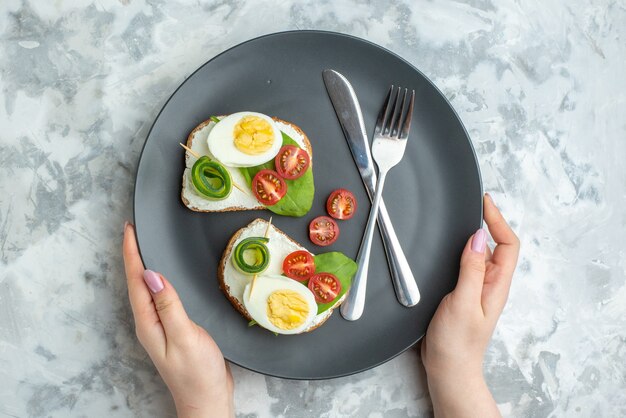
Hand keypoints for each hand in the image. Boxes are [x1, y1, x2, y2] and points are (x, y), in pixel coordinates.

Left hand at [123, 223, 233, 417]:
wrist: (207, 399)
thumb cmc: (197, 373)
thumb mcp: (185, 336)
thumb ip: (169, 306)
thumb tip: (153, 275)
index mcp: (148, 323)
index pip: (136, 281)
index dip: (131, 254)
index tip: (129, 230)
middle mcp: (149, 323)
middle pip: (136, 283)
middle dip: (132, 256)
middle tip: (132, 231)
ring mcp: (159, 327)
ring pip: (147, 289)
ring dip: (142, 267)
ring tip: (142, 246)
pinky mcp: (172, 328)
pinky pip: (160, 298)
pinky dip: (158, 281)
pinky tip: (163, 277)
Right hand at [421, 194, 519, 417]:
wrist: (448, 367)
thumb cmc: (457, 343)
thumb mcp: (463, 302)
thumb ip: (470, 269)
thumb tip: (476, 237)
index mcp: (496, 284)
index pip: (507, 244)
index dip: (498, 220)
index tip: (484, 202)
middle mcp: (489, 283)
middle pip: (494, 244)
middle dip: (484, 222)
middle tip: (469, 204)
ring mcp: (475, 288)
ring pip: (477, 254)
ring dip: (468, 236)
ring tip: (456, 220)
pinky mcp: (460, 292)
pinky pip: (464, 265)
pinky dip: (457, 251)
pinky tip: (445, 248)